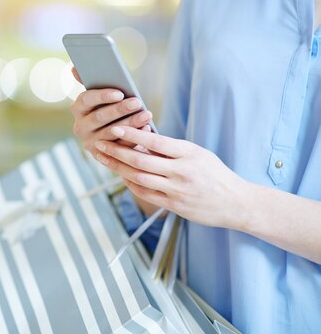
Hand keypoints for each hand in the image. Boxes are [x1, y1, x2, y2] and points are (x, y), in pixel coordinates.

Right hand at [70, 67, 153, 159]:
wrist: (112, 135)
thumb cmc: (108, 108)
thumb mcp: (99, 96)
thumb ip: (89, 81)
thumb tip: (75, 67)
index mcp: (78, 108)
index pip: (86, 100)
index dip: (102, 96)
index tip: (120, 93)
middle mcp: (80, 127)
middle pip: (99, 117)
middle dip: (120, 110)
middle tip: (137, 102)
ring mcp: (91, 143)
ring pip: (111, 133)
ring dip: (130, 124)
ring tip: (146, 115)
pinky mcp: (103, 155)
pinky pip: (119, 147)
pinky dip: (134, 138)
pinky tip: (146, 128)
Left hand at [93, 125, 249, 229]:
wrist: (235, 203)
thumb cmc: (215, 173)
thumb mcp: (198, 153)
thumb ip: (171, 148)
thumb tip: (142, 137)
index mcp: (188, 154)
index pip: (155, 141)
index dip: (132, 134)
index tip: (115, 128)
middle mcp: (181, 172)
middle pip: (140, 160)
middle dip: (116, 151)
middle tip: (99, 143)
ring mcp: (176, 190)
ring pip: (138, 177)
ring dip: (117, 168)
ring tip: (103, 158)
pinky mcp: (173, 205)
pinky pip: (144, 193)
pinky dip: (130, 183)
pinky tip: (121, 175)